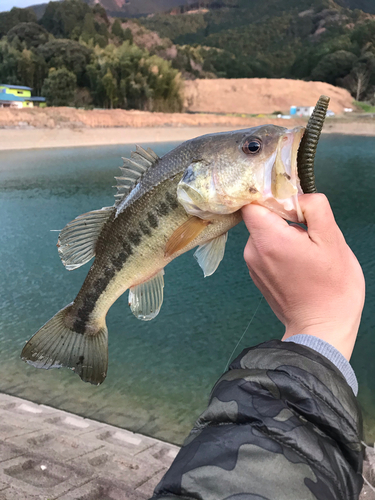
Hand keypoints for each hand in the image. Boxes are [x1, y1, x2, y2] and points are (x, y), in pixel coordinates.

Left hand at [242, 194, 364, 359]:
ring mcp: (252, 266)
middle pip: (259, 218)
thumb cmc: (332, 287)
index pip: (252, 203)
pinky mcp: (257, 276)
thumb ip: (314, 209)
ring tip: (307, 252)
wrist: (321, 330)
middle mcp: (252, 251)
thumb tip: (299, 196)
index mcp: (268, 239)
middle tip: (308, 232)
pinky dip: (279, 250)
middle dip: (282, 218)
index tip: (291, 203)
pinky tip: (299, 264)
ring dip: (283, 235)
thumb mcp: (332, 240)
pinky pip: (264, 251)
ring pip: (263, 234)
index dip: (269, 197)